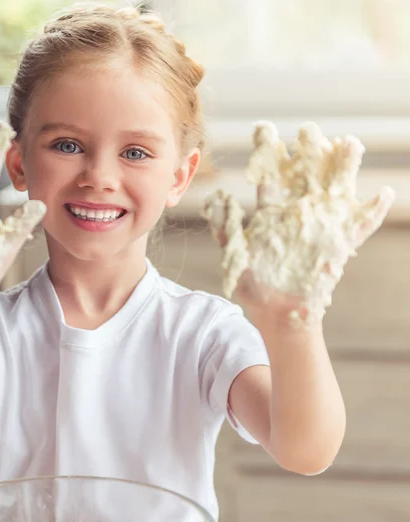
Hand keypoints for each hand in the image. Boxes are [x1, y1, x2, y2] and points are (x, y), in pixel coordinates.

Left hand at [203, 121, 394, 326]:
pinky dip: (373, 211)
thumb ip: (226, 228)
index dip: (268, 153)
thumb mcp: (234, 255)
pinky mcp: (340, 245)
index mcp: (271, 212)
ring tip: (349, 144)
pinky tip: (383, 194)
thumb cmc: (253, 286)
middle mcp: (298, 213)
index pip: (270, 176)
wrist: (276, 313)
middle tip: (307, 129)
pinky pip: (361, 225)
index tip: (264, 129)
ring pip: (336, 189)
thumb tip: (218, 199)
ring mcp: (321, 226)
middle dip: (307, 150)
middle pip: (305, 174)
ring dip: (344, 168)